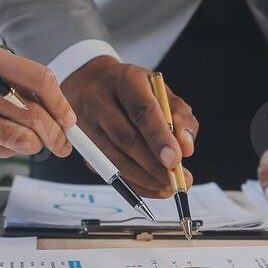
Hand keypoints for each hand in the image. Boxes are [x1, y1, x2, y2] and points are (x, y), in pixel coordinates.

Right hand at [61, 56, 195, 197]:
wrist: (92, 85)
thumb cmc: (134, 91)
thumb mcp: (162, 93)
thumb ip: (180, 117)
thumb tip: (186, 149)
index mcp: (125, 80)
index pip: (142, 111)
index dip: (159, 138)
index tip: (176, 160)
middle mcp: (99, 98)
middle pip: (126, 138)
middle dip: (153, 165)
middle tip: (175, 180)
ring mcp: (85, 122)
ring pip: (114, 157)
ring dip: (143, 178)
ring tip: (167, 187)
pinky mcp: (81, 143)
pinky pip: (106, 169)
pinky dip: (131, 183)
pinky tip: (150, 186)